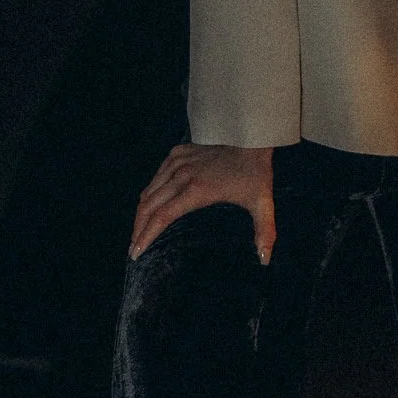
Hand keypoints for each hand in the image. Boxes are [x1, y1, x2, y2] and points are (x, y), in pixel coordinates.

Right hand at [130, 144, 275, 262]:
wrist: (251, 136)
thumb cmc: (255, 172)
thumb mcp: (262, 202)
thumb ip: (265, 232)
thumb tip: (264, 260)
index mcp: (197, 190)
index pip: (162, 217)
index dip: (146, 236)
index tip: (136, 253)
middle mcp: (181, 176)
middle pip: (148, 206)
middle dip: (137, 230)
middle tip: (133, 249)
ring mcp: (177, 162)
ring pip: (148, 191)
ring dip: (140, 213)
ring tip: (137, 231)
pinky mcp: (177, 153)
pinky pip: (156, 177)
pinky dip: (149, 193)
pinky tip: (150, 206)